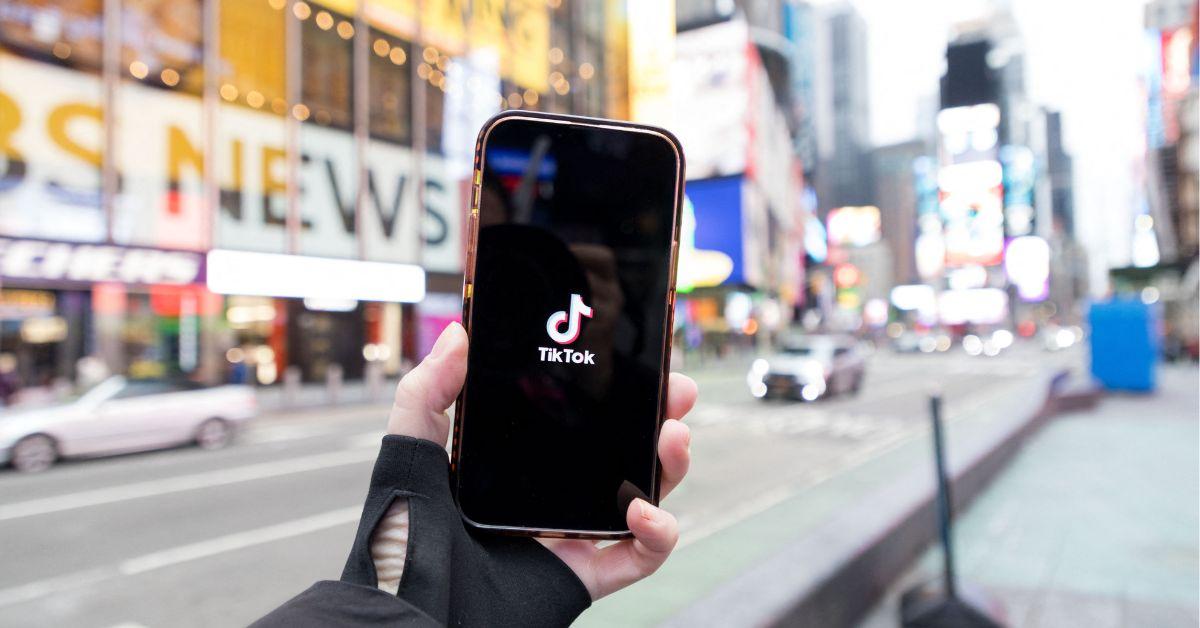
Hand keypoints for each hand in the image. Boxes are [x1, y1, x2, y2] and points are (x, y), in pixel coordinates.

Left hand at [388, 321, 696, 600]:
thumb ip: (427, 391)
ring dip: (670, 467)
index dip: (614, 389)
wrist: (407, 610)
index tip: (637, 358)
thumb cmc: (397, 537)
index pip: (579, 419)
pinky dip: (659, 534)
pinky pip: (639, 558)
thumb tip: (457, 334)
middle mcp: (550, 497)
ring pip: (643, 497)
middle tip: (677, 391)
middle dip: (658, 418)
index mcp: (517, 464)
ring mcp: (570, 536)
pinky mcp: (582, 576)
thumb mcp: (409, 453)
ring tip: (674, 437)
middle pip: (623, 452)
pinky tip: (646, 511)